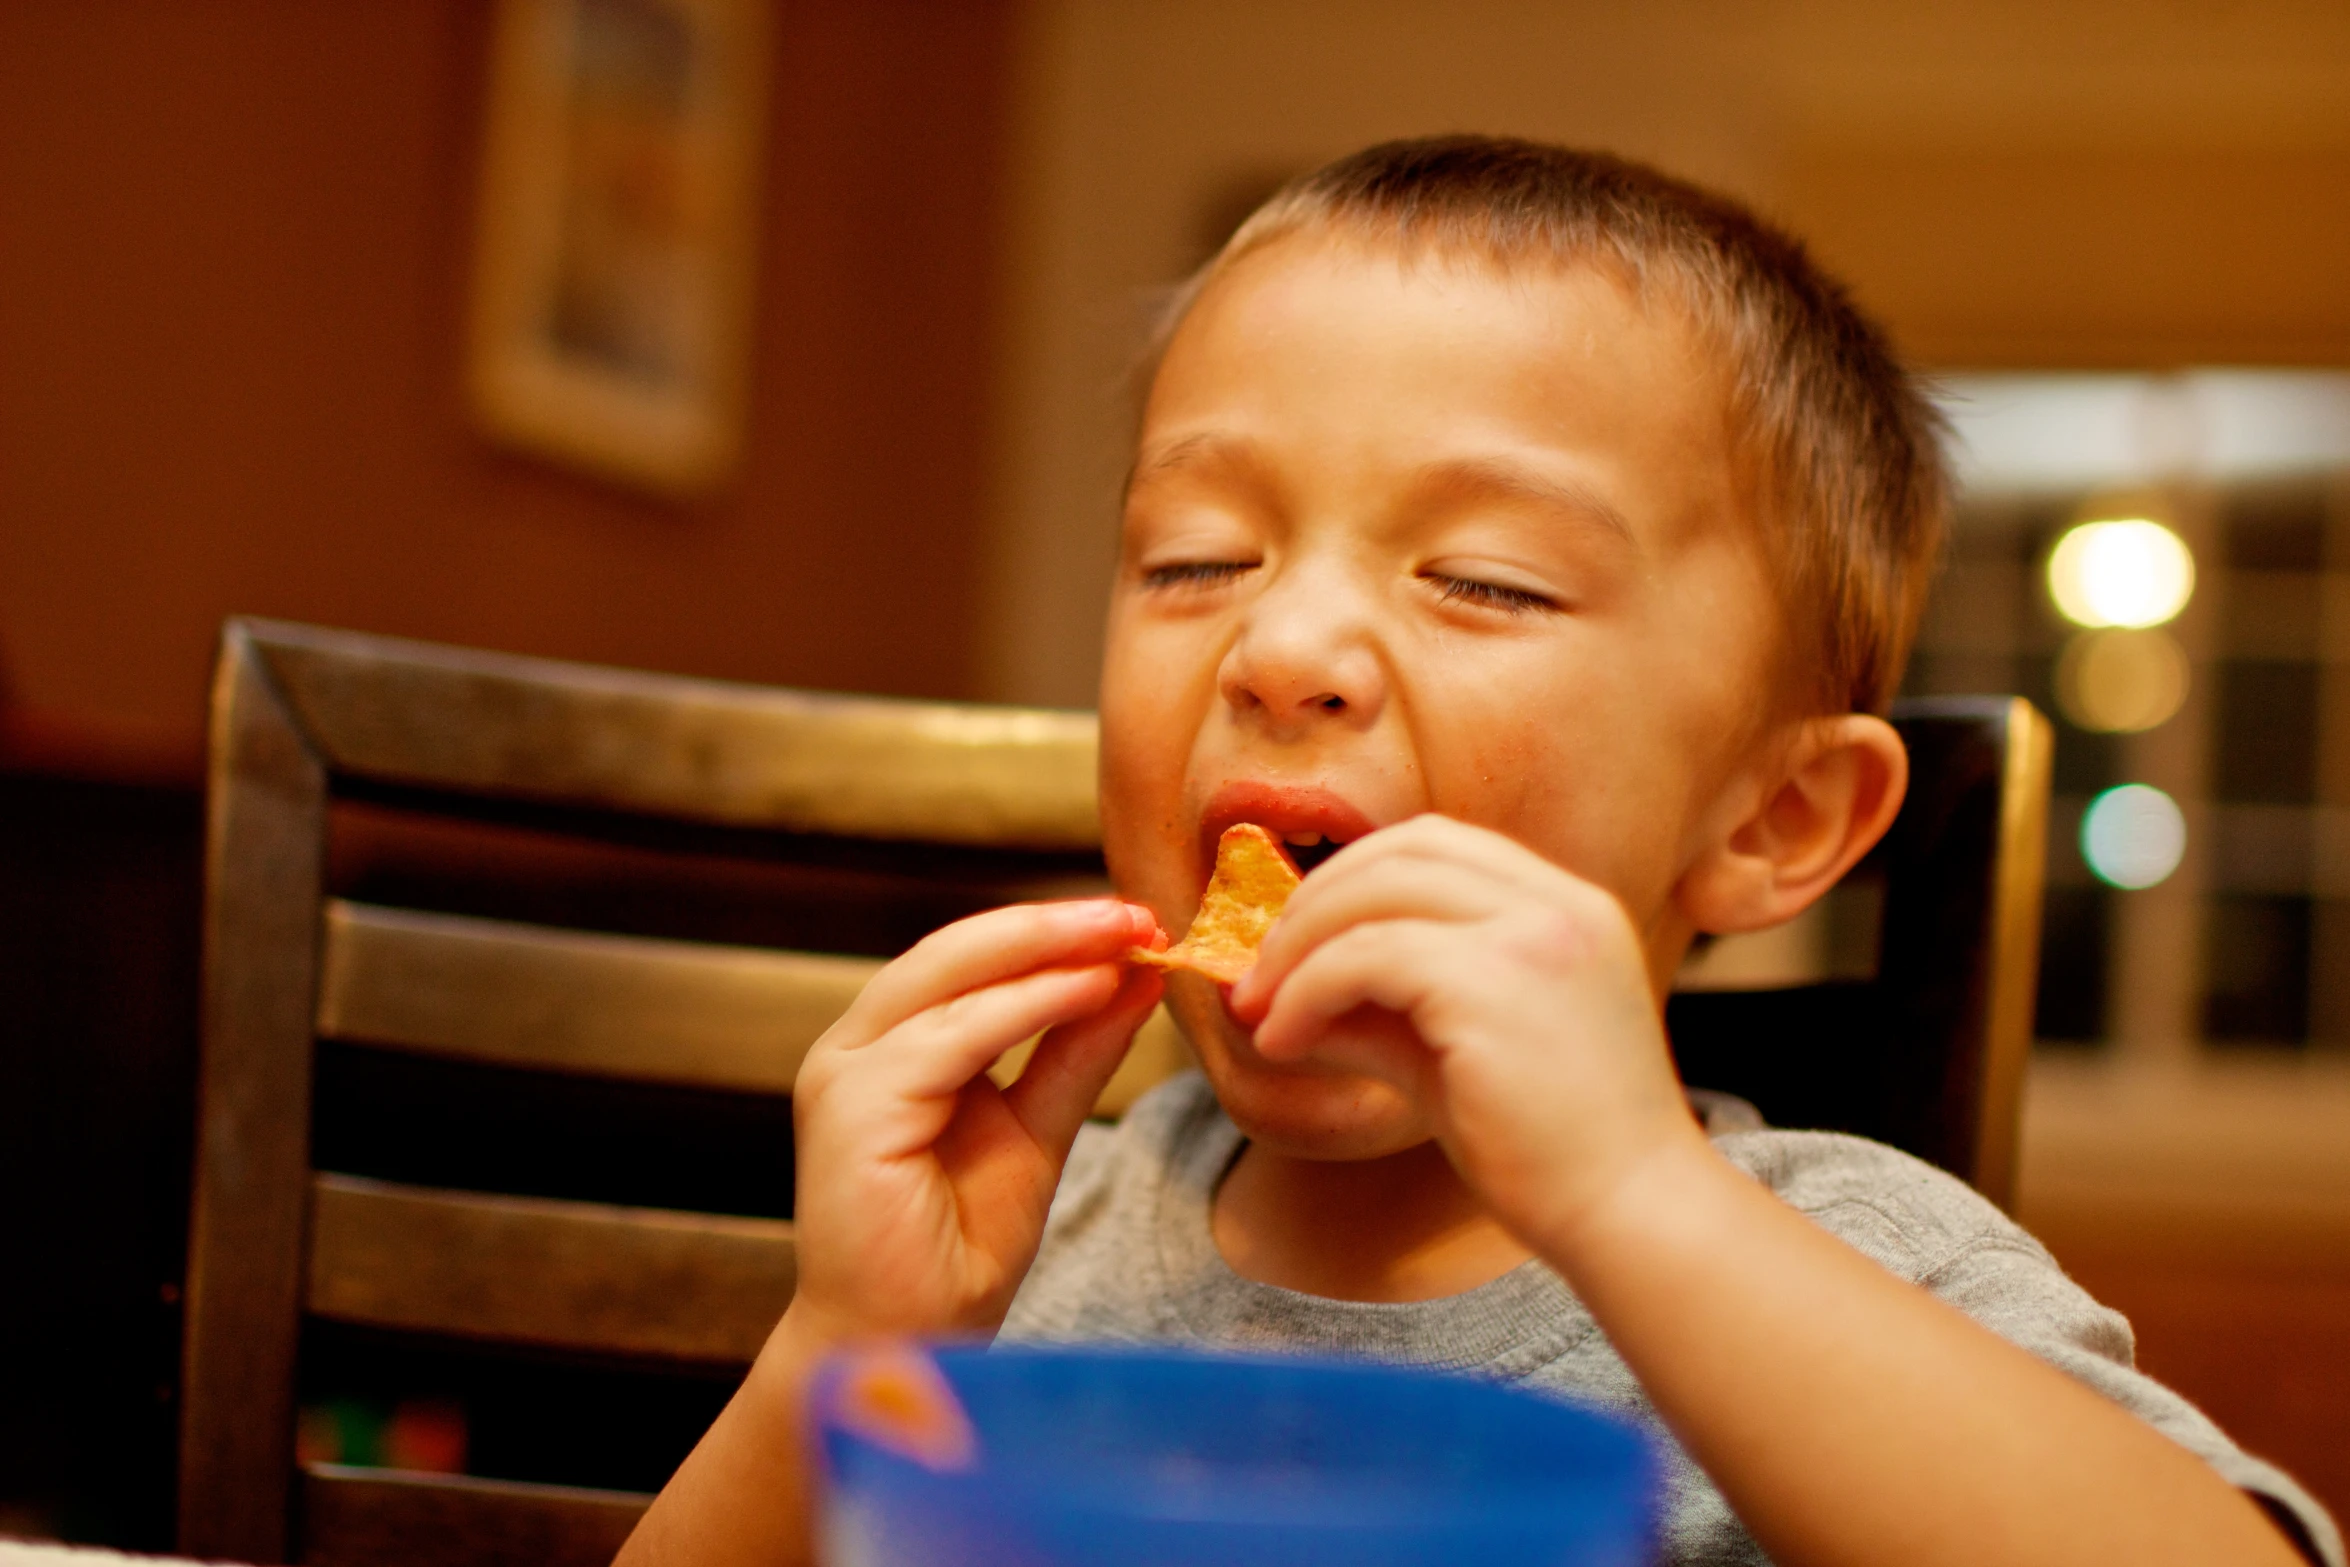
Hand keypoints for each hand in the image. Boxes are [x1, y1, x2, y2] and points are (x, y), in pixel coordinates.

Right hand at [784, 899, 1163, 1345]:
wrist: (912, 1342)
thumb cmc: (958, 1246)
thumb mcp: (1036, 1129)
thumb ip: (1073, 1053)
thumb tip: (1134, 975)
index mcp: (890, 1046)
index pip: (970, 961)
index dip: (1052, 933)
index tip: (1136, 919)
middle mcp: (856, 1048)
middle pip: (956, 951)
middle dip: (1053, 926)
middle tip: (1137, 911)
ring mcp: (845, 1074)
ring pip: (951, 978)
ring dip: (1047, 951)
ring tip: (1126, 938)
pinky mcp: (853, 1109)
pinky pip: (952, 1037)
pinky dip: (1026, 1005)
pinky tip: (1089, 990)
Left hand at [1227, 815, 1705, 1254]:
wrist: (1629, 1218)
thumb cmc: (1550, 1152)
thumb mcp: (1450, 1057)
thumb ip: (1375, 1013)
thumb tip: (1273, 998)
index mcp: (1567, 907)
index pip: (1437, 845)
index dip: (1351, 877)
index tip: (1296, 940)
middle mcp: (1559, 903)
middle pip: (1401, 850)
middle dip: (1312, 903)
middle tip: (1257, 974)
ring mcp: (1534, 935)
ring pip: (1374, 894)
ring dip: (1295, 948)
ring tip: (1258, 1013)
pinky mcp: (1497, 982)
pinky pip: (1366, 956)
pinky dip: (1306, 990)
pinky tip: (1281, 1041)